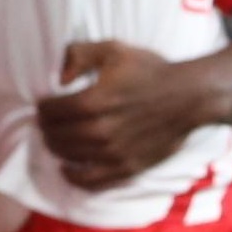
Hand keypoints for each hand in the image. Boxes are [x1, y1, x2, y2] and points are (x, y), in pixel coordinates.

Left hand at [34, 40, 224, 188]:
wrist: (189, 97)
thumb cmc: (151, 71)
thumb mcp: (114, 50)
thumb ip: (79, 55)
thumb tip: (59, 78)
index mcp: (93, 102)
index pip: (51, 112)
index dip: (42, 108)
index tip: (43, 105)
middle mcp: (99, 131)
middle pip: (56, 136)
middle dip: (46, 128)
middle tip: (47, 123)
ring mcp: (113, 153)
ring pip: (68, 157)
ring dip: (56, 149)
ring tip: (55, 140)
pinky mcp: (126, 168)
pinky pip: (90, 181)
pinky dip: (73, 176)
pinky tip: (67, 169)